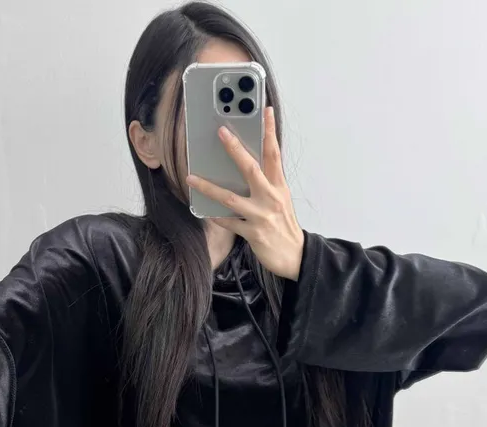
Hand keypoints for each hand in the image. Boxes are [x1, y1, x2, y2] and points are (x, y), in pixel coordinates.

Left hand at [185, 106, 303, 280]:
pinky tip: (204, 211)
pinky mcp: (253, 233)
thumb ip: (267, 183)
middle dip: (235, 149)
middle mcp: (271, 198)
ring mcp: (261, 216)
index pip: (274, 153)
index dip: (270, 131)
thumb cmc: (284, 226)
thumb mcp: (281, 199)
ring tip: (191, 178)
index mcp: (279, 186)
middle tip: (221, 132)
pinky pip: (229, 223)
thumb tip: (245, 167)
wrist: (296, 256)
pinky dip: (216, 217)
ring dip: (209, 187)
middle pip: (251, 168)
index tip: (264, 110)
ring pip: (231, 198)